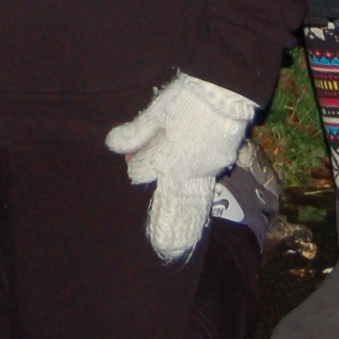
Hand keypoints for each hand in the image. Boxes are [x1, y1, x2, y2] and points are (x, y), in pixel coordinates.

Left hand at [105, 73, 256, 262]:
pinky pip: (206, 185)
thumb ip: (136, 132)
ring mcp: (208, 169)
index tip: (132, 157)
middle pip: (170, 199)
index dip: (134, 164)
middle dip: (164, 220)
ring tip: (178, 244)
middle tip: (161, 246)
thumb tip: (112, 145)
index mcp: (168, 157)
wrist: (226, 93)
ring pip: (191, 199)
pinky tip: (197, 214)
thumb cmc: (188, 98)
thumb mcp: (158, 111)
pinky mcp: (222, 163)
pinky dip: (199, 199)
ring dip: (183, 218)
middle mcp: (188, 170)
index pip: (141, 171)